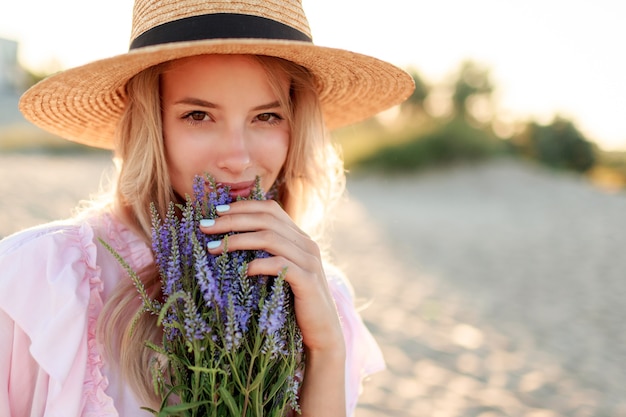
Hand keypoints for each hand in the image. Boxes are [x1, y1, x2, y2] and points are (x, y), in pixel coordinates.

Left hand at [201, 199, 344, 353]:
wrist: (322, 331)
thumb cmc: (294, 303)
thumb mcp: (280, 272)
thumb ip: (267, 254)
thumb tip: (231, 240)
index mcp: (300, 238)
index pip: (271, 209)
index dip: (243, 206)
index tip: (216, 211)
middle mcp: (307, 244)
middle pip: (266, 220)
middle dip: (232, 220)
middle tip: (205, 226)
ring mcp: (309, 261)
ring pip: (270, 238)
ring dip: (237, 240)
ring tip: (213, 247)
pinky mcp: (308, 280)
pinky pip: (280, 264)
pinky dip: (258, 264)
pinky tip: (242, 271)